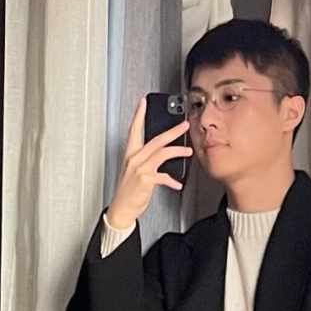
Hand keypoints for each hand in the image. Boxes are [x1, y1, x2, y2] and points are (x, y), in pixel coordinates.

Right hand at [105, 97, 193, 229]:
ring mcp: (140, 168)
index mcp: (131, 153)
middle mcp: (135, 158)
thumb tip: (160, 152)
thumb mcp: (134, 170)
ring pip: (163, 153)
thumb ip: (146, 159)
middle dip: (173, 131)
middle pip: (156, 139)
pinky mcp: (146, 180)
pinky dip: (172, 181)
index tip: (143, 102)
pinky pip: (164, 177)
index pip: (134, 130)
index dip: (138, 115)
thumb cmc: (128, 190)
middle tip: (184, 125)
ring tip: (188, 151)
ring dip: (178, 151)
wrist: (122, 207)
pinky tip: (177, 184)